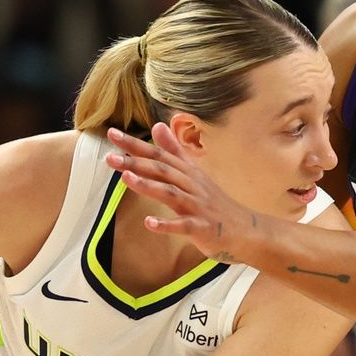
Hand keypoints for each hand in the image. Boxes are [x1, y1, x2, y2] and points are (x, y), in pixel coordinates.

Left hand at [104, 125, 261, 263]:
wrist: (245, 229)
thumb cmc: (215, 202)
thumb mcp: (194, 174)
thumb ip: (175, 151)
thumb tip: (158, 126)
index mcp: (187, 172)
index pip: (158, 154)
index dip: (135, 145)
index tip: (112, 134)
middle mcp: (191, 185)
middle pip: (162, 170)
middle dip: (136, 163)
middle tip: (110, 157)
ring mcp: (197, 206)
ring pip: (171, 194)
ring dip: (149, 186)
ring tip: (126, 179)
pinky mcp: (202, 227)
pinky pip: (183, 225)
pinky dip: (167, 224)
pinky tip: (149, 222)